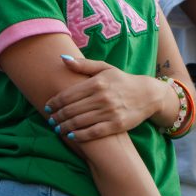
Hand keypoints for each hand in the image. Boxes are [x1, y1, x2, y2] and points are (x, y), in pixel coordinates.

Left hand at [45, 55, 163, 141]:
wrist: (148, 94)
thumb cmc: (122, 80)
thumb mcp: (105, 68)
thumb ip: (83, 65)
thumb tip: (62, 59)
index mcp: (97, 82)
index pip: (68, 94)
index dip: (54, 102)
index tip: (47, 107)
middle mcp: (102, 97)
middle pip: (71, 109)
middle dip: (57, 116)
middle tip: (50, 120)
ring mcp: (109, 112)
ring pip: (79, 122)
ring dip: (64, 127)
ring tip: (57, 128)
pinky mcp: (116, 125)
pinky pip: (93, 132)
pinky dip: (79, 136)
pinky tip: (71, 136)